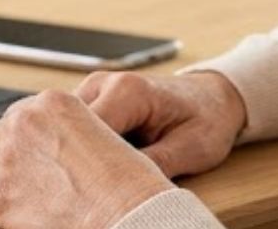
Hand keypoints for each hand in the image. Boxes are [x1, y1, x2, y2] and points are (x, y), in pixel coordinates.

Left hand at [0, 89, 172, 228]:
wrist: (129, 213)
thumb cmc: (128, 183)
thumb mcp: (104, 134)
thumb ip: (72, 131)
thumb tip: (55, 148)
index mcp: (52, 103)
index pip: (20, 114)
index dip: (13, 133)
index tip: (6, 142)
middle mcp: (24, 124)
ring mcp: (6, 159)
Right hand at [75, 69, 247, 178]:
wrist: (213, 98)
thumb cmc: (206, 119)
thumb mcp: (191, 149)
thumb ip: (154, 165)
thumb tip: (125, 191)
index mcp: (128, 90)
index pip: (84, 131)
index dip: (84, 165)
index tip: (92, 192)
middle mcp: (103, 84)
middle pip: (66, 128)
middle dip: (74, 162)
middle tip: (92, 192)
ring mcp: (93, 91)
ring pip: (64, 129)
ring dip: (75, 156)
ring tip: (97, 182)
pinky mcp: (91, 102)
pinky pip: (72, 129)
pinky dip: (79, 150)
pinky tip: (96, 170)